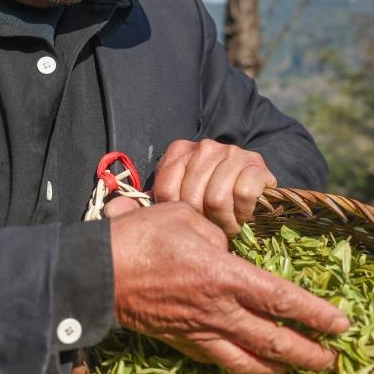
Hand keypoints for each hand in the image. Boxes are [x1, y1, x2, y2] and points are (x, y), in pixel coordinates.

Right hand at [109, 202, 348, 373]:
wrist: (100, 272)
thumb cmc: (144, 237)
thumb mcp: (188, 219)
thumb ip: (218, 238)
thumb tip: (229, 253)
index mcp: (225, 276)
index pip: (282, 299)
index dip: (315, 314)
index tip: (341, 324)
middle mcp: (218, 311)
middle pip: (273, 340)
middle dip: (308, 352)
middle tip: (332, 360)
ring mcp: (199, 331)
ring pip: (247, 359)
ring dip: (278, 367)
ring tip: (297, 370)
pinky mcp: (181, 341)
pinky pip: (219, 360)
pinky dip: (242, 366)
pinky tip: (251, 365)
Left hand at [153, 139, 276, 233]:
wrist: (252, 182)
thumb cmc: (210, 192)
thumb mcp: (178, 190)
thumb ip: (153, 198)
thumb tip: (118, 211)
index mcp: (179, 151)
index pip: (166, 191)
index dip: (177, 214)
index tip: (188, 220)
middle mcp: (204, 147)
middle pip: (192, 198)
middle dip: (202, 221)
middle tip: (210, 227)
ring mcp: (231, 152)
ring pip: (217, 199)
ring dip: (224, 221)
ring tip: (227, 223)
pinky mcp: (256, 164)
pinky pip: (243, 195)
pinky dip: (243, 212)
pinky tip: (242, 212)